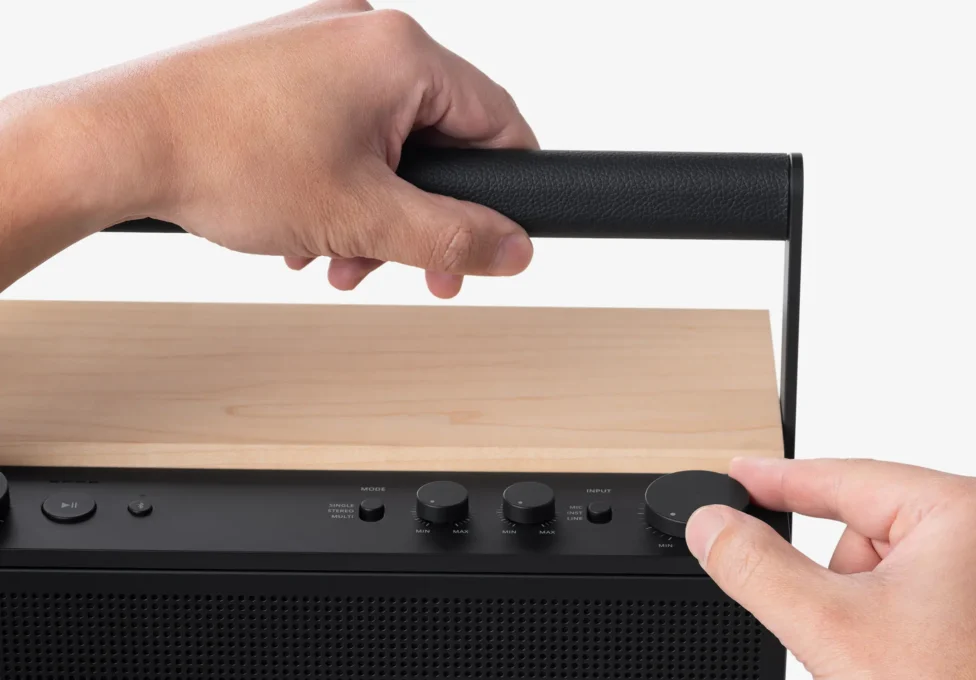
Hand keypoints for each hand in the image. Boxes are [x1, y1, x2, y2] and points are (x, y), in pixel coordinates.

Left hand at [11, 0, 536, 297]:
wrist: (118, 142)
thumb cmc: (222, 158)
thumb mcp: (362, 217)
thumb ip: (453, 238)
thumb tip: (513, 248)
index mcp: (400, 52)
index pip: (499, 122)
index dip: (502, 193)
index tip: (490, 240)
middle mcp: (365, 32)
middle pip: (440, 139)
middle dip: (422, 216)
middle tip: (410, 267)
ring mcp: (321, 42)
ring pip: (389, 141)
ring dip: (377, 209)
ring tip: (339, 253)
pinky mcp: (288, 63)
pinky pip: (345, 126)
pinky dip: (340, 180)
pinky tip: (310, 224)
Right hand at [686, 458, 975, 678]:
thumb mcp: (830, 628)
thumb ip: (756, 566)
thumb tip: (712, 526)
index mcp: (970, 510)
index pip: (846, 478)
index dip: (779, 479)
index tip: (739, 474)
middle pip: (869, 529)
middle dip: (840, 583)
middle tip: (845, 639)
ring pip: (893, 565)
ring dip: (867, 610)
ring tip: (885, 665)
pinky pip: (927, 590)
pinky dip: (898, 620)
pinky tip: (904, 663)